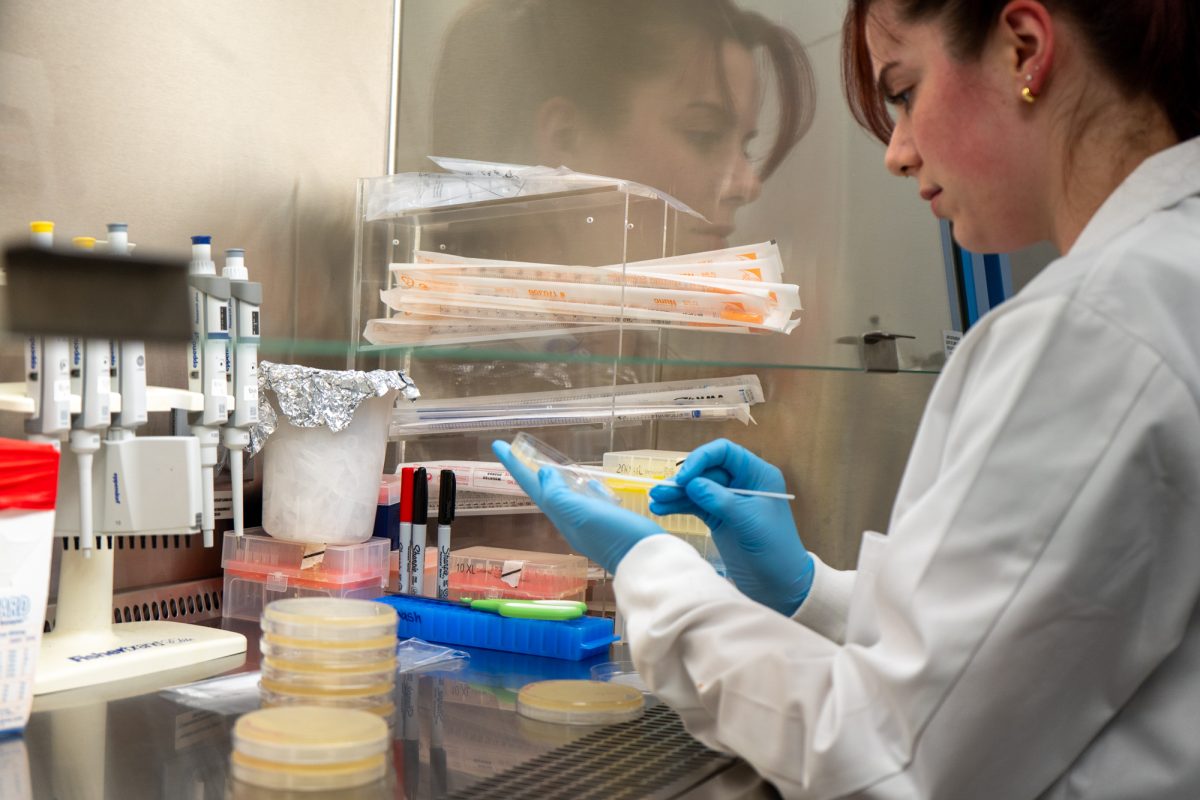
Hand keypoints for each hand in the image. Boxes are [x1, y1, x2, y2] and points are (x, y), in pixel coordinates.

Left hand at [492, 440, 665, 573]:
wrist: (644, 561)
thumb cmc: (612, 535)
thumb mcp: (579, 514)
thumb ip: (558, 494)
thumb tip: (544, 474)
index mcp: (561, 515)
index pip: (532, 486)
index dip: (515, 465)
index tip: (498, 444)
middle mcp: (571, 519)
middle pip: (545, 489)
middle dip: (528, 470)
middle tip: (515, 450)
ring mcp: (589, 523)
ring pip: (565, 494)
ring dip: (554, 478)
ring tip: (547, 464)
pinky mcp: (608, 523)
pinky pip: (589, 501)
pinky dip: (584, 489)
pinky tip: (590, 483)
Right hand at [649, 439, 812, 615]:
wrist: (780, 582)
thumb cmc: (774, 547)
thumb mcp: (749, 521)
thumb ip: (720, 500)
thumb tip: (692, 484)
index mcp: (757, 474)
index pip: (724, 453)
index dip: (701, 459)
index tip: (684, 476)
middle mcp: (741, 482)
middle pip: (706, 470)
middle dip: (683, 480)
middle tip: (659, 491)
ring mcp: (727, 499)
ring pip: (697, 488)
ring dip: (676, 494)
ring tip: (654, 501)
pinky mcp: (717, 516)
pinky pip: (694, 505)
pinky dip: (678, 506)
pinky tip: (661, 509)